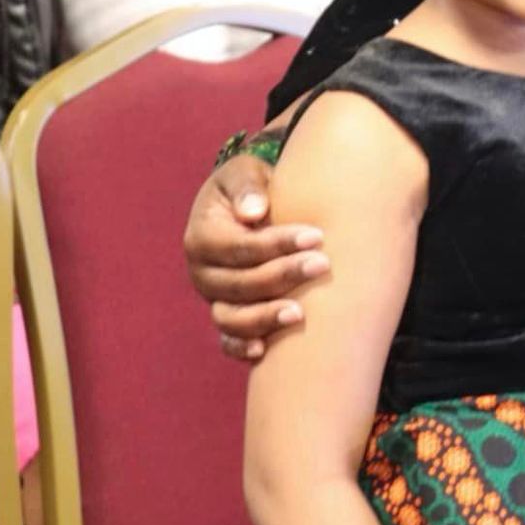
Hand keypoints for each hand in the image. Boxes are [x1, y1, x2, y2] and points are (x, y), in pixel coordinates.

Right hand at [182, 153, 327, 360]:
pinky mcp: (227, 313)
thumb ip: (247, 187)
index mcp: (202, 236)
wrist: (251, 207)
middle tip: (323, 265)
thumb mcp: (244, 173)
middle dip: (281, 276)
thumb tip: (253, 211)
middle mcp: (202, 272)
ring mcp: (213, 297)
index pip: (238, 246)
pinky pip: (227, 338)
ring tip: (300, 313)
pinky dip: (240, 346)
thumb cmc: (251, 187)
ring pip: (231, 317)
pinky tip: (262, 351)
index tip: (316, 235)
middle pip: (238, 284)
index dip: (276, 244)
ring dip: (264, 318)